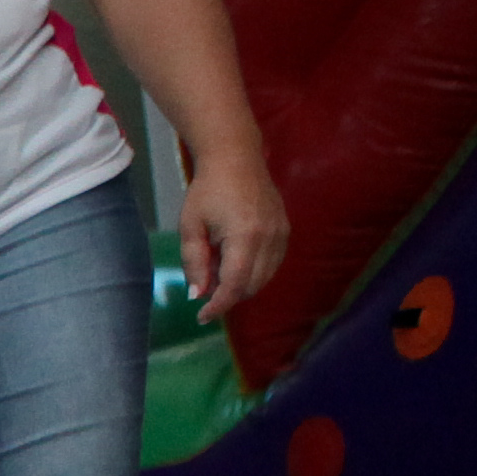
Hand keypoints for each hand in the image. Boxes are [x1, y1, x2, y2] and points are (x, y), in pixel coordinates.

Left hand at [178, 147, 287, 312]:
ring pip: (264, 277)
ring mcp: (281, 233)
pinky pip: (271, 263)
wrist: (236, 158)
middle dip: (227, 295)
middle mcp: (270, 237)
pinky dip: (253, 271)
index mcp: (245, 236)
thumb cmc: (207, 191)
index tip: (202, 317)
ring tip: (216, 266)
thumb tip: (198, 295)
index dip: (218, 306)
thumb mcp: (191, 227)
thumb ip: (194, 263)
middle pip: (251, 286)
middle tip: (204, 285)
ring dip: (240, 284)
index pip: (234, 285)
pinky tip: (233, 258)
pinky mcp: (285, 229)